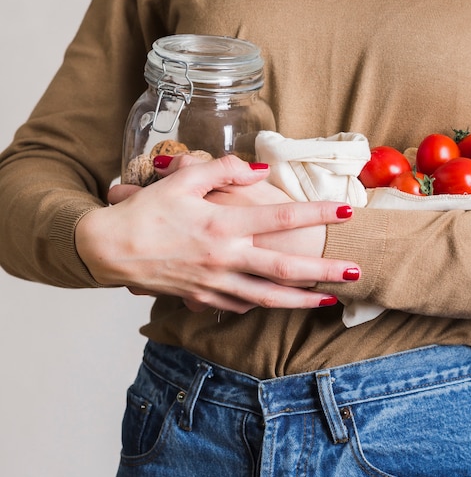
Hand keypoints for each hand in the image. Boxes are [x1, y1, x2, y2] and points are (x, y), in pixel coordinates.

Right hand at [78, 154, 358, 312]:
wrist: (109, 251)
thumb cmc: (146, 212)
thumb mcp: (183, 180)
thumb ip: (223, 170)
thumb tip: (258, 170)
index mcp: (223, 225)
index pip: (281, 218)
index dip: (317, 213)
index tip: (347, 211)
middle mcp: (225, 258)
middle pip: (285, 270)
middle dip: (325, 271)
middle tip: (356, 271)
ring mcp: (216, 283)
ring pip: (269, 298)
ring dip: (303, 301)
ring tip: (331, 301)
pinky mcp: (204, 299)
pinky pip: (242, 305)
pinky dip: (265, 306)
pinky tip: (283, 304)